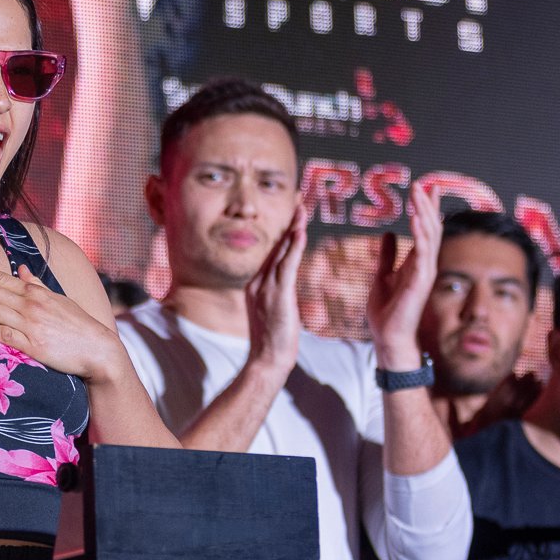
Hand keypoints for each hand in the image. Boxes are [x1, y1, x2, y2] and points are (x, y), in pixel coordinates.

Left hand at [0, 263, 124, 382]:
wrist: (97, 348)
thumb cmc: (78, 324)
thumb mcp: (58, 298)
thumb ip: (37, 285)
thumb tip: (23, 269)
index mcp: (36, 292)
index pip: (1, 277)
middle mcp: (30, 305)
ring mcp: (30, 325)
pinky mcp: (32, 346)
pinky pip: (3, 335)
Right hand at [244, 202, 306, 380]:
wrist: (267, 361)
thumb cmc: (273, 342)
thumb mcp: (272, 312)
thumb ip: (277, 293)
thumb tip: (284, 284)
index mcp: (256, 285)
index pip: (272, 251)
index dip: (283, 230)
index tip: (294, 212)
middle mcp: (258, 283)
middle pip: (275, 245)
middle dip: (288, 221)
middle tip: (299, 199)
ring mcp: (266, 289)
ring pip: (281, 251)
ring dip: (293, 227)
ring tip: (303, 208)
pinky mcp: (277, 297)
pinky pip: (287, 267)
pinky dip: (294, 248)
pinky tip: (301, 232)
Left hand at [367, 181, 443, 370]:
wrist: (387, 337)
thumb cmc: (386, 312)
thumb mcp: (381, 276)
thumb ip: (387, 256)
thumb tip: (387, 234)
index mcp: (416, 262)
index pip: (425, 228)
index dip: (427, 207)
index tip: (426, 187)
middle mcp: (425, 264)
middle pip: (430, 227)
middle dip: (426, 204)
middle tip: (420, 183)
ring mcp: (425, 271)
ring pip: (430, 235)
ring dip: (424, 212)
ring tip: (417, 193)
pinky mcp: (421, 280)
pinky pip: (423, 252)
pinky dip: (420, 233)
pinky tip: (415, 217)